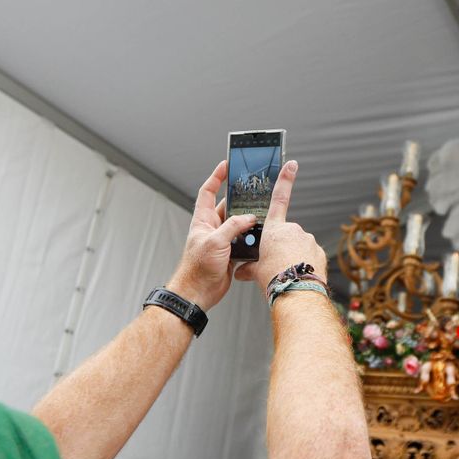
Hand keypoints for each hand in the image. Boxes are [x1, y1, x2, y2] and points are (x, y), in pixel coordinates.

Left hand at [167, 161, 258, 310]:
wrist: (198, 293)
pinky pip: (244, 240)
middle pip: (228, 207)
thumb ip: (232, 226)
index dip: (216, 177)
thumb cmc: (197, 268)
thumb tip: (248, 218)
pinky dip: (252, 238)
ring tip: (261, 213)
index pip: (208, 192)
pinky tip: (260, 236)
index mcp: (203, 221)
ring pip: (239, 224)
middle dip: (240, 199)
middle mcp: (212, 228)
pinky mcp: (230, 253)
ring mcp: (222, 241)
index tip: (226, 165)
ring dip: (249, 221)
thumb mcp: (215, 241)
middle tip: (253, 189)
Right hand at [232, 160, 326, 292]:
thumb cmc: (273, 278)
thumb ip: (248, 268)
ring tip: (287, 271)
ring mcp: (308, 240)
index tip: (292, 164)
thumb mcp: (255, 272)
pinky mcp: (319, 251)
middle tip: (276, 263)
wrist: (296, 291)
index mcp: (274, 229)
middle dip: (281, 246)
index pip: (279, 198)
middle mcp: (293, 230)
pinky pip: (310, 255)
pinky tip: (299, 274)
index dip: (285, 179)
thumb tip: (241, 271)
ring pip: (299, 246)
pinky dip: (304, 263)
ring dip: (293, 256)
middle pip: (286, 234)